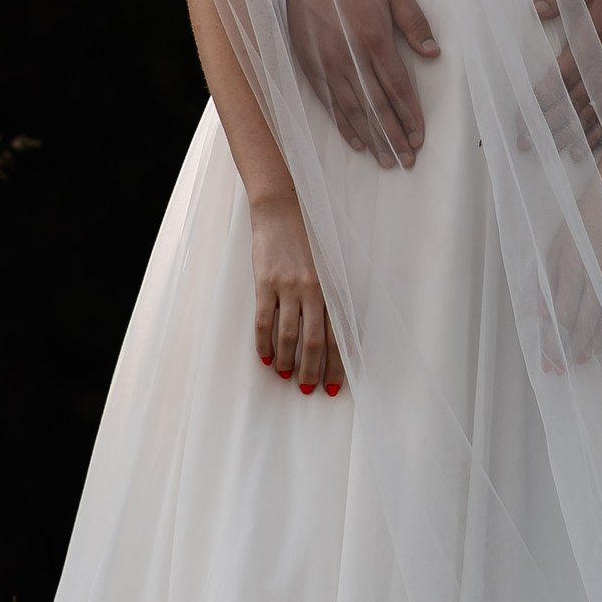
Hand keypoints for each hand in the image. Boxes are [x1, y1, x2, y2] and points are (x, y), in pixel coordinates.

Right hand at [250, 192, 344, 393]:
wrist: (282, 212)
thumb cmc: (308, 242)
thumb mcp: (328, 269)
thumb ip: (331, 299)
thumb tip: (337, 336)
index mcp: (332, 289)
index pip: (337, 336)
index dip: (336, 365)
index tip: (333, 386)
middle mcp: (314, 290)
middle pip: (314, 342)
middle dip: (312, 370)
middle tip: (309, 389)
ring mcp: (288, 287)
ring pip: (289, 336)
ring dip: (288, 361)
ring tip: (286, 376)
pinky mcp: (266, 283)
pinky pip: (264, 321)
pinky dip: (265, 343)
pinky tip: (266, 358)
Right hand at [288, 0, 438, 166]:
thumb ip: (415, 21)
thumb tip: (433, 53)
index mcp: (375, 38)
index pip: (397, 87)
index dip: (410, 115)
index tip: (420, 136)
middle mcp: (351, 58)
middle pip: (377, 106)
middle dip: (394, 136)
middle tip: (407, 160)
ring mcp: (329, 66)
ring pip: (353, 111)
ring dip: (372, 138)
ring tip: (386, 160)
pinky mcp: (312, 69)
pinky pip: (330, 104)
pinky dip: (344, 126)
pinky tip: (357, 142)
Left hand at [526, 0, 601, 159]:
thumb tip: (536, 9)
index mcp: (591, 40)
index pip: (563, 74)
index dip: (544, 96)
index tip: (524, 114)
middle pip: (574, 99)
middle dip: (550, 122)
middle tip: (526, 142)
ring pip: (592, 111)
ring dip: (570, 133)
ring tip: (549, 150)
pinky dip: (597, 134)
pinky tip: (581, 151)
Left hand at [538, 161, 601, 372]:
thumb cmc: (583, 215)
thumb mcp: (556, 243)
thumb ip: (548, 280)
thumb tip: (544, 315)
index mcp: (573, 266)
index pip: (562, 317)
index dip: (553, 343)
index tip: (547, 360)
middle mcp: (598, 277)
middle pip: (582, 326)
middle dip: (569, 352)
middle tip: (560, 371)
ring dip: (592, 348)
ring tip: (580, 362)